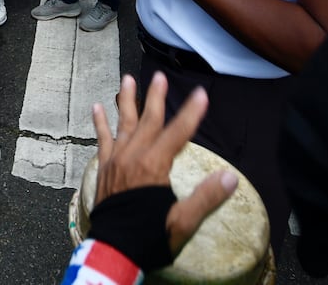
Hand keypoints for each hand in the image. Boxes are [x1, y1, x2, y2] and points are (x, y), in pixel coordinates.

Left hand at [92, 73, 236, 258]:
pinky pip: (102, 141)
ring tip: (127, 80)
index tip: (202, 94)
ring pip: (123, 125)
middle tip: (160, 77)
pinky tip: (97, 108)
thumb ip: (206, 198)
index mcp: (154, 166)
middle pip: (148, 121)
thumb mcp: (183, 222)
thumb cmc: (150, 237)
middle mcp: (133, 157)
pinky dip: (100, 124)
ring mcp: (116, 162)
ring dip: (126, 102)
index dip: (191, 113)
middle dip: (156, 97)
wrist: (114, 251)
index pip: (178, 133)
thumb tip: (230, 177)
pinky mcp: (104, 169)